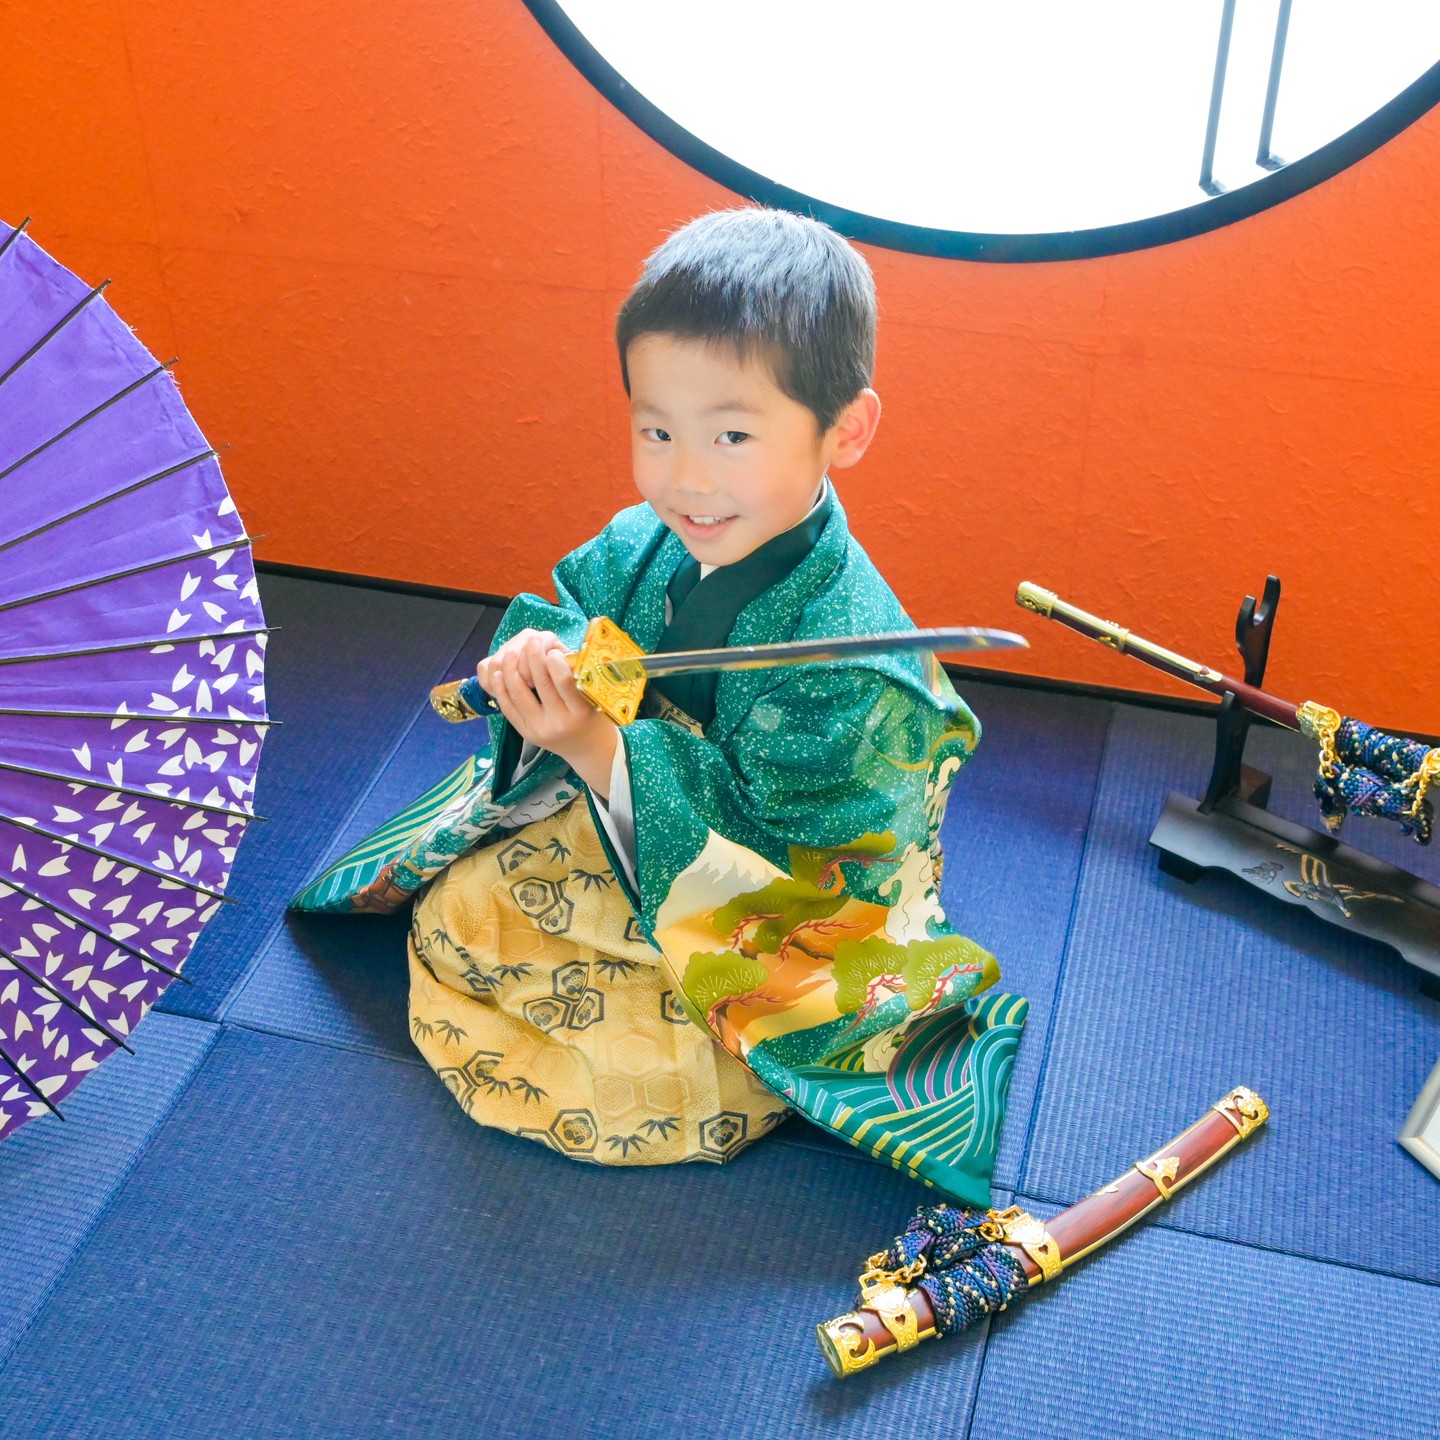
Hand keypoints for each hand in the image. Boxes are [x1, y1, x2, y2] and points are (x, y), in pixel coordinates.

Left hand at [478, 630, 619, 797]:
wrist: (587, 748)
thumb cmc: (593, 715)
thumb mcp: (594, 698)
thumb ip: (576, 676)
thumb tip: (554, 648)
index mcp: (580, 712)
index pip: (564, 683)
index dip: (555, 664)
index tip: (552, 649)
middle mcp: (559, 722)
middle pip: (540, 685)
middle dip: (533, 658)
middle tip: (531, 639)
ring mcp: (540, 729)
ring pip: (520, 695)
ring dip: (511, 671)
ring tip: (511, 653)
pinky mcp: (526, 733)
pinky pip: (509, 709)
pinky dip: (502, 689)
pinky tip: (499, 674)